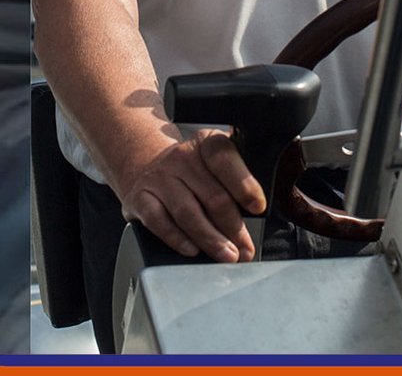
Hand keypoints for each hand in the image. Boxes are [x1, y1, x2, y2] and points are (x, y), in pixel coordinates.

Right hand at [117, 130, 266, 262]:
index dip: (244, 185)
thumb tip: (261, 210)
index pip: (225, 159)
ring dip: (211, 239)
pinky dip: (177, 239)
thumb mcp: (215, 163)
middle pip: (212, 195)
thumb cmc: (192, 171)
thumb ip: (237, 178)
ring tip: (228, 256)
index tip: (258, 208)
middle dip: (233, 227)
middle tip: (245, 249)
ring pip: (188, 212)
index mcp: (206, 144)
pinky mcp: (140, 197)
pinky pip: (159, 222)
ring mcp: (159, 177)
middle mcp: (182, 156)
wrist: (147, 166)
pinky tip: (192, 250)